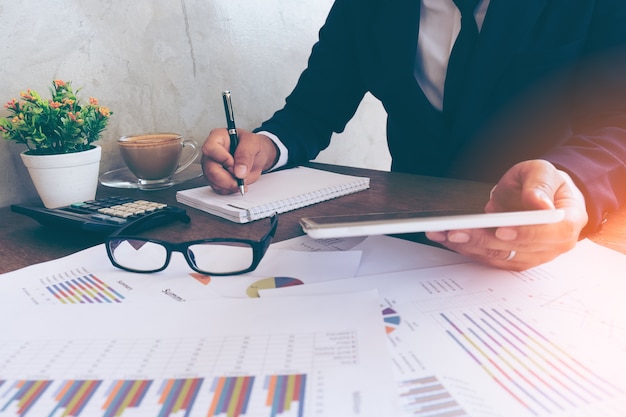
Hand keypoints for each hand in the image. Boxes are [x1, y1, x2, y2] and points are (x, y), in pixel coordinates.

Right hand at [201, 128, 278, 193]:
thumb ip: (246, 154)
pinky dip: (229, 189)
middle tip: (241, 179)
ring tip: (242, 180)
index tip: (236, 166)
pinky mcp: (215, 177)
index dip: (223, 160)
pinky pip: (217, 187)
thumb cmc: (253, 145)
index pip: (211, 149)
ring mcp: (212, 165)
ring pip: (212, 181)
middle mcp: (212, 152)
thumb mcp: (253, 143)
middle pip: (210, 169)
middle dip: (227, 179)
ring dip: (229, 185)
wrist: (257, 155)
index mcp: (217, 137)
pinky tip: (237, 184)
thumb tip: (239, 171)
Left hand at [425, 160, 588, 269]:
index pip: (550, 234)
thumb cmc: (545, 183)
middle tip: (456, 231)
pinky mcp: (514, 259)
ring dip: (469, 247)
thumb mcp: (543, 172)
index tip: (501, 229)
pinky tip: (448, 239)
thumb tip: (539, 203)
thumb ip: (540, 185)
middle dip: (483, 240)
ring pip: (500, 256)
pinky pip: (490, 258)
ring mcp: (533, 255)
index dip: (525, 234)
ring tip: (443, 234)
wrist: (540, 195)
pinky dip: (468, 249)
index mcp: (567, 223)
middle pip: (517, 249)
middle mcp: (552, 245)